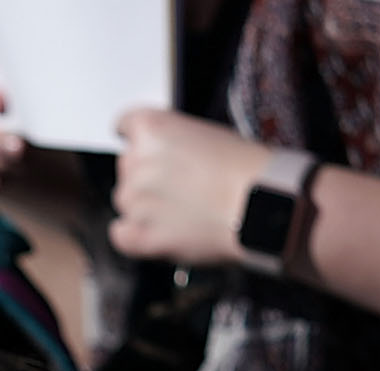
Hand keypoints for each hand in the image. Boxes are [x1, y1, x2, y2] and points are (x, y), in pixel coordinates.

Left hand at [110, 109, 275, 267]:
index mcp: (152, 127)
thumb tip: (164, 156)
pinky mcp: (138, 234)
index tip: (142, 146)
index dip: (137, 139)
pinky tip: (158, 233)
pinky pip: (120, 235)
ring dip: (144, 207)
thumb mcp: (207, 134)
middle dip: (147, 176)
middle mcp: (135, 160)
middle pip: (127, 167)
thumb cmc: (244, 168)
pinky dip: (134, 236)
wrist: (259, 204)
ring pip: (125, 202)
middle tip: (180, 186)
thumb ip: (174, 142)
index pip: (125, 125)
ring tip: (181, 210)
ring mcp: (133, 199)